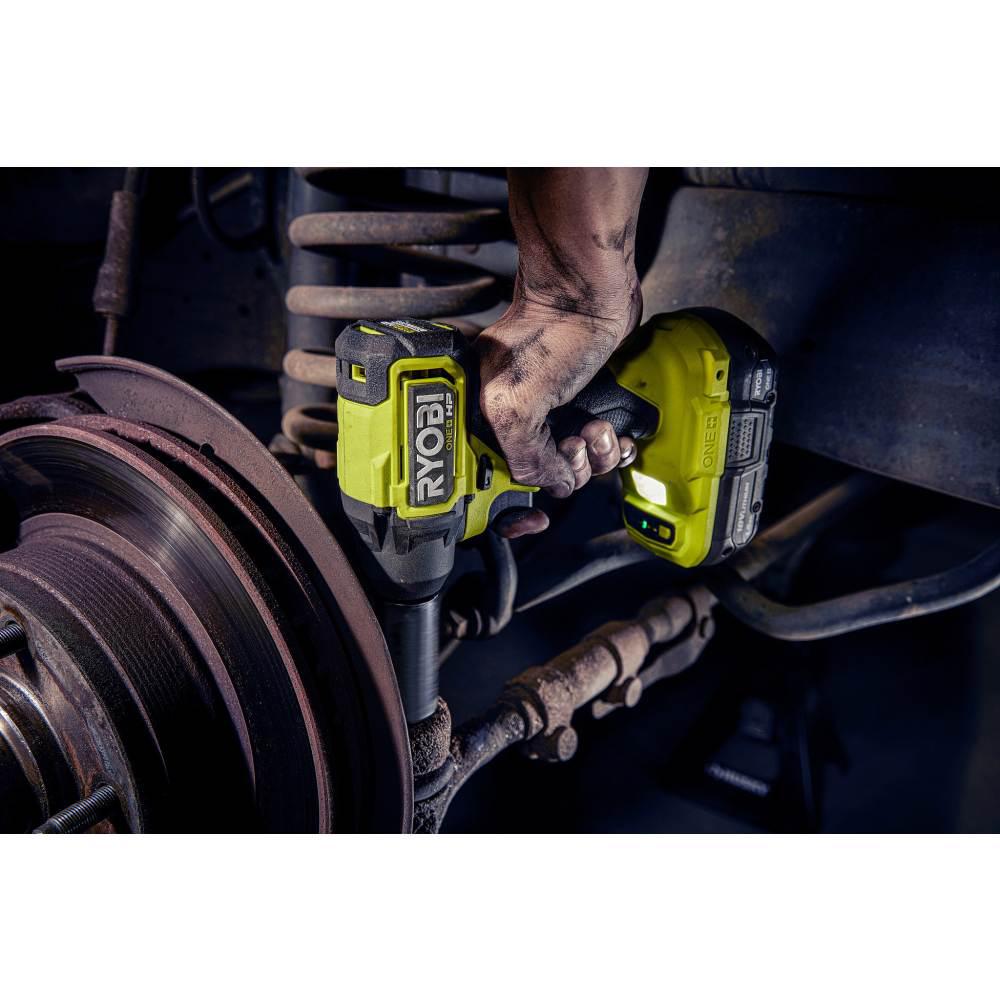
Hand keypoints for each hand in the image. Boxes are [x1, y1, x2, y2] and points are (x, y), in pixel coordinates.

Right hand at [477, 283, 640, 538]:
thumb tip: (552, 484)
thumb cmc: (547, 334)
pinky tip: (611, 431)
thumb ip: (525, 457)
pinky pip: (596, 450)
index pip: (485, 482)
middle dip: (565, 472)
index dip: (507, 510)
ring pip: (572, 467)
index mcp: (480, 420)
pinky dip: (610, 449)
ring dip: (594, 458)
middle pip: (537, 480)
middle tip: (571, 443)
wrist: (590, 296)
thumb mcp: (516, 405)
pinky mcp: (580, 407)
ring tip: (595, 428)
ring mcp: (547, 416)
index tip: (530, 522)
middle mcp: (509, 421)